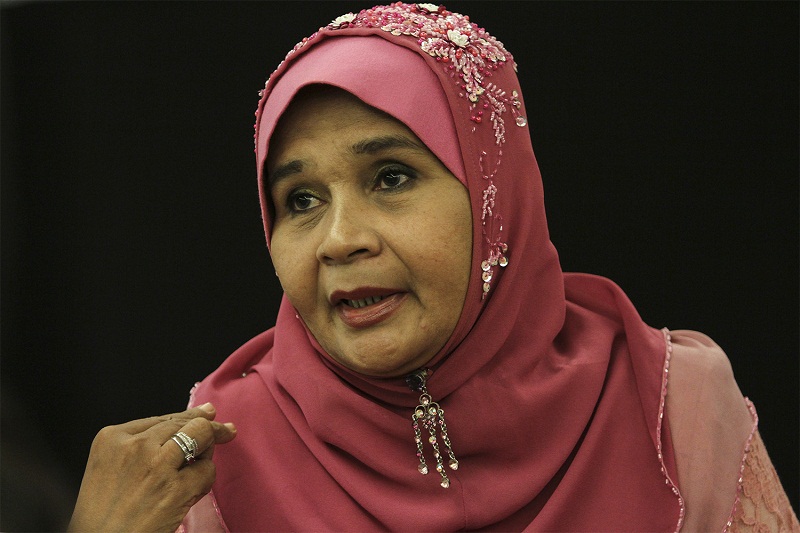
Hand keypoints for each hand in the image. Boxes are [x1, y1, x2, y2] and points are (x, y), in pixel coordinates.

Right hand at [69, 403, 235, 532]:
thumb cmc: (103, 513)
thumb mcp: (108, 466)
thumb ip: (139, 445)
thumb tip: (187, 421)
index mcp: (112, 437)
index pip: (161, 418)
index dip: (188, 417)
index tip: (206, 415)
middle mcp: (135, 446)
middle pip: (183, 422)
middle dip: (209, 425)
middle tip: (226, 430)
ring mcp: (156, 465)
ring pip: (201, 434)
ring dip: (213, 442)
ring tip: (211, 455)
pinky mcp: (175, 489)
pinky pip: (206, 469)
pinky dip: (206, 476)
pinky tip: (196, 486)